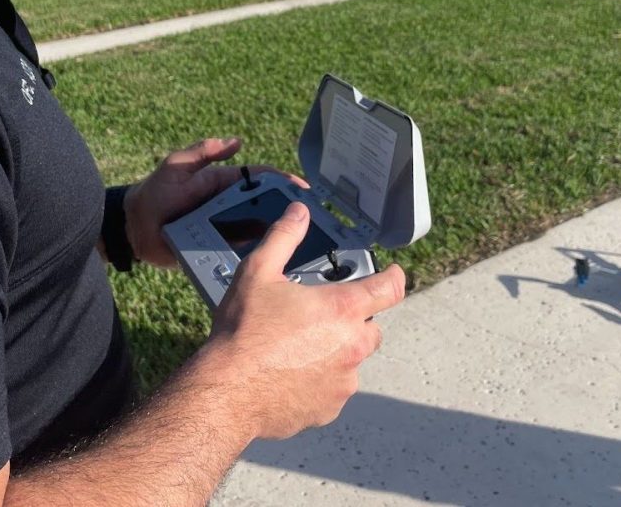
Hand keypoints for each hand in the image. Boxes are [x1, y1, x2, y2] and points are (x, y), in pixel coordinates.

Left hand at [124, 137, 305, 267]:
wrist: (133, 229)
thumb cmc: (154, 194)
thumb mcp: (176, 166)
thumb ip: (203, 152)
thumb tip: (236, 141)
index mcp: (221, 183)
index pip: (257, 179)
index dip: (281, 181)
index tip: (302, 188)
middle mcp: (226, 205)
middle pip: (262, 206)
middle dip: (286, 209)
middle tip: (311, 218)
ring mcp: (222, 227)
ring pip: (254, 230)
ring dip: (275, 234)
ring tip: (299, 241)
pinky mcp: (214, 247)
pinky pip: (238, 250)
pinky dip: (254, 253)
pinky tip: (271, 259)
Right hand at [199, 202, 405, 441]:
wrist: (226, 392)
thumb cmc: (243, 332)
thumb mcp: (258, 273)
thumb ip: (283, 237)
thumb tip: (298, 213)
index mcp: (341, 309)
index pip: (390, 288)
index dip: (394, 277)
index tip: (392, 274)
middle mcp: (351, 345)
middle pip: (371, 326)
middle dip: (352, 319)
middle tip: (318, 315)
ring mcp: (343, 381)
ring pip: (351, 359)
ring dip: (335, 352)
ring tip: (297, 347)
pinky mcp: (330, 407)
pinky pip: (334, 389)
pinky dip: (320, 381)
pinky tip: (290, 373)